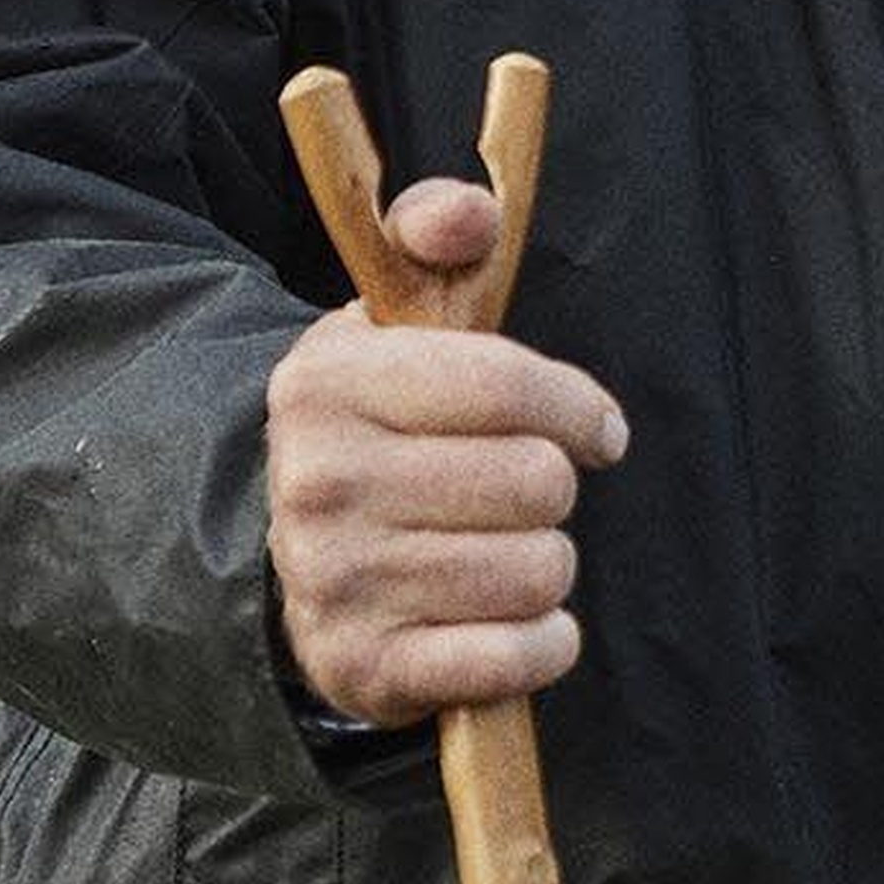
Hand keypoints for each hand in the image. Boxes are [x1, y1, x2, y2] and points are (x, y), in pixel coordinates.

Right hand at [264, 178, 630, 723]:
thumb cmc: (376, 434)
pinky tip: (508, 622)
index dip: (577, 408)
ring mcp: (340, 584)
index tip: (593, 428)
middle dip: (551, 489)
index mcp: (327, 387)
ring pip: (539, 571)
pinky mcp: (369, 670)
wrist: (290, 569)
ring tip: (499, 553)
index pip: (508, 386)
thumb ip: (434, 238)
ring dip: (544, 565)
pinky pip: (519, 656)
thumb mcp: (387, 327)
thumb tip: (469, 213)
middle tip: (515, 494)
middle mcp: (321, 485)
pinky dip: (539, 643)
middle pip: (538, 483)